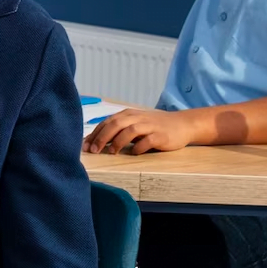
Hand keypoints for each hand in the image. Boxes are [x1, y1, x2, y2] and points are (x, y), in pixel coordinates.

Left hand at [82, 107, 198, 154]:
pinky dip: (139, 147)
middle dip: (102, 137)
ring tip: (111, 152)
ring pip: (130, 130)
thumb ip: (118, 131)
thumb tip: (95, 142)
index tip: (85, 146)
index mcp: (128, 114)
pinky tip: (134, 153)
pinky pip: (147, 141)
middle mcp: (137, 118)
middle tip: (93, 150)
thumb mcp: (134, 125)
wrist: (181, 124)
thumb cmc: (153, 127)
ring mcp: (150, 126)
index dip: (95, 134)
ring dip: (118, 141)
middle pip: (115, 124)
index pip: (107, 122)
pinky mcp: (161, 135)